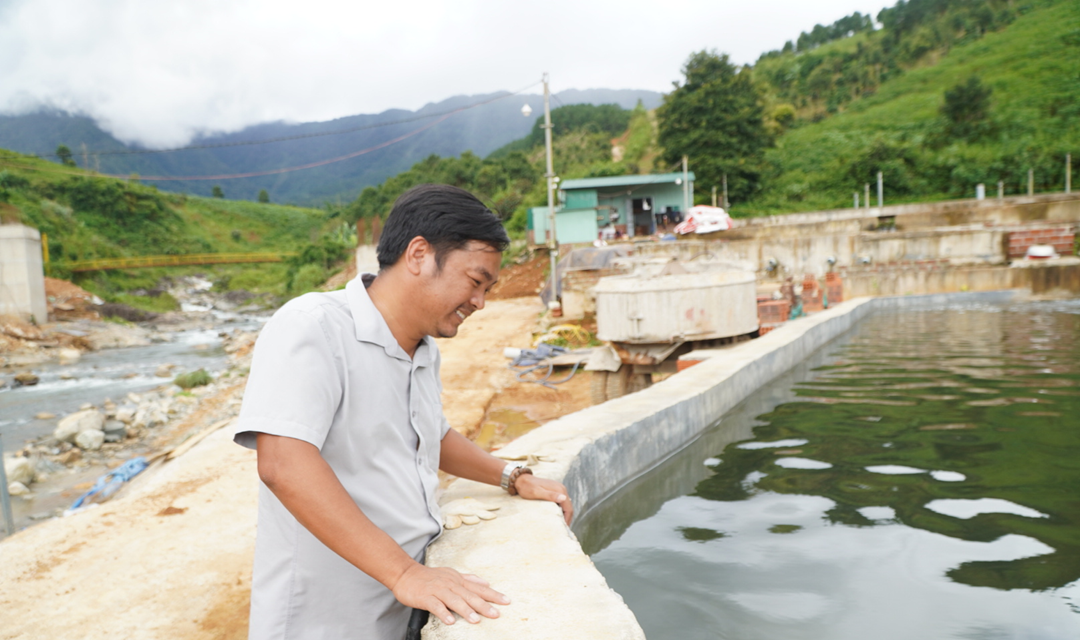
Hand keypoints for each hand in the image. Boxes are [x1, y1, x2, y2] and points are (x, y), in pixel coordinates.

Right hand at [391, 563, 508, 626]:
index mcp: (458, 580)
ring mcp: (438, 590)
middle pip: (469, 595)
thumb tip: (486, 582)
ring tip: (476, 619)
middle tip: (496, 614)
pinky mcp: (426, 597)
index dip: (493, 594)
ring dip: (465, 610)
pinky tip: (450, 621)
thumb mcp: (451, 574)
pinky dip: (443, 613)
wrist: (406, 573)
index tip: (506, 601)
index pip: (479, 588)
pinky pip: (435, 606)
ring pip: (454, 600)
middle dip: (484, 605)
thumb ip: (469, 579)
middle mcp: (450, 584)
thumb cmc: (430, 576)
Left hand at [514, 474, 573, 523]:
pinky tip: (556, 515)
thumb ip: (550, 495)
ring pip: (565, 504)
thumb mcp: (537, 493)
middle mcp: (561, 488)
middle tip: (563, 528)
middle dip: (567, 518)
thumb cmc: (528, 488)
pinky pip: (561, 501)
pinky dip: (561, 509)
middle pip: (568, 506)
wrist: (522, 480)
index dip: (567, 519)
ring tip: (560, 523)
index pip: (569, 508)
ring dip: (564, 514)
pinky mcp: (555, 490)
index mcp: (560, 490)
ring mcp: (558, 489)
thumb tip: (564, 498)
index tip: (564, 528)